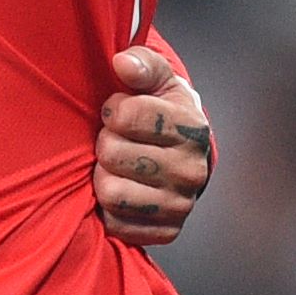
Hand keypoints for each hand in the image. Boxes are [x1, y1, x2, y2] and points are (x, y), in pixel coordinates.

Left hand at [94, 42, 213, 246]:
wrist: (181, 157)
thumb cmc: (162, 113)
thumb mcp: (158, 82)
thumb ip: (143, 64)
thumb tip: (122, 62)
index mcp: (193, 128)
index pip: (126, 115)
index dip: (112, 109)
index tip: (117, 111)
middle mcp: (192, 170)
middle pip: (112, 154)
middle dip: (104, 142)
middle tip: (114, 141)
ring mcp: (180, 204)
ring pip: (111, 192)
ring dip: (102, 176)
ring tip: (115, 166)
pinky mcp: (166, 231)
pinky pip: (115, 223)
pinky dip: (108, 208)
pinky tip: (121, 190)